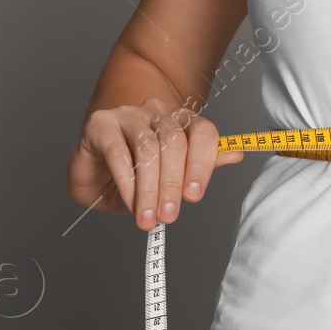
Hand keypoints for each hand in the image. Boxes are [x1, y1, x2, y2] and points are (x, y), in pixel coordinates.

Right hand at [66, 97, 243, 230]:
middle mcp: (156, 112)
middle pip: (175, 141)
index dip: (202, 164)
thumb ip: (201, 164)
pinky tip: (129, 202)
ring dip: (149, 188)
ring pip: (148, 147)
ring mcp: (128, 115)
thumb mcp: (171, 176)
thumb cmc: (135, 174)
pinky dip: (126, 182)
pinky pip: (118, 152)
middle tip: (169, 216)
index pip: (202, 131)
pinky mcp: (101, 124)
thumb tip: (237, 153)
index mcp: (179, 120)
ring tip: (147, 217)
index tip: (194, 196)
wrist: (93, 174)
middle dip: (173, 184)